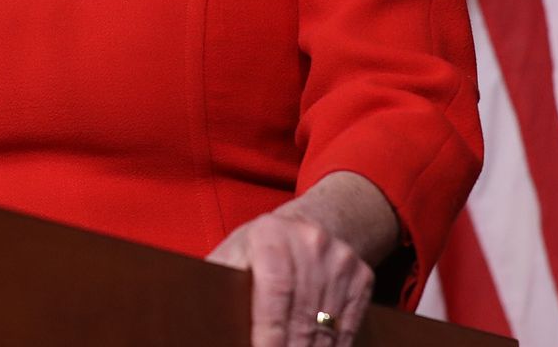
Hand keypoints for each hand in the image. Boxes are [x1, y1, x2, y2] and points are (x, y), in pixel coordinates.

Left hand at [207, 211, 373, 346]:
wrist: (312, 224)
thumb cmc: (259, 250)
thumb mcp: (234, 255)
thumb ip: (219, 283)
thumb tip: (196, 323)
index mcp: (271, 235)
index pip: (274, 293)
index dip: (268, 334)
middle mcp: (311, 243)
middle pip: (300, 317)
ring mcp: (340, 260)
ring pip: (325, 329)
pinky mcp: (361, 277)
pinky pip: (346, 328)